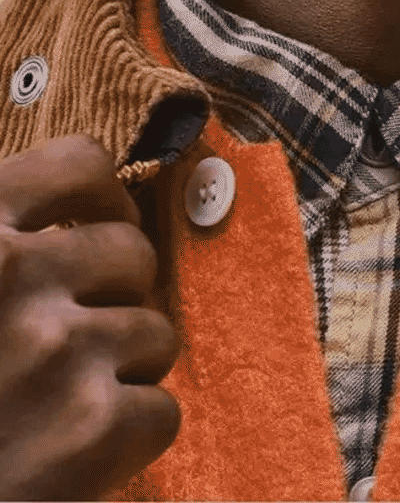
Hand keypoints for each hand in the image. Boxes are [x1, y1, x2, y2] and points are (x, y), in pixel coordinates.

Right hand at [0, 135, 179, 500]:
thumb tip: (52, 216)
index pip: (82, 166)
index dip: (101, 201)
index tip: (93, 228)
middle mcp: (12, 276)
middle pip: (132, 255)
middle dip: (110, 301)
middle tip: (65, 343)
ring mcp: (56, 349)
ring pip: (154, 333)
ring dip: (117, 372)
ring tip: (54, 407)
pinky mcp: (91, 428)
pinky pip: (159, 412)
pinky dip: (125, 440)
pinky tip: (69, 459)